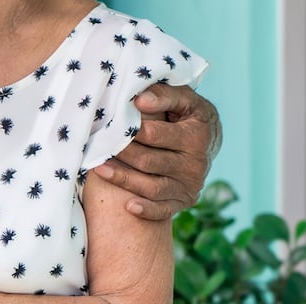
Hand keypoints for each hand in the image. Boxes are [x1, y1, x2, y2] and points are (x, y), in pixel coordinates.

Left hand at [93, 83, 221, 219]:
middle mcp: (196, 164)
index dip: (129, 130)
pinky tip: (128, 207)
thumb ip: (163, 94)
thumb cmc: (187, 112)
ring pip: (152, 187)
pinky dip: (147, 210)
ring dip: (124, 180)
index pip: (154, 135)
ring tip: (98, 168)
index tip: (108, 125)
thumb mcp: (183, 97)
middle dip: (120, 154)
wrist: (209, 138)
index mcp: (196, 136)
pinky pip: (164, 210)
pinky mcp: (184, 200)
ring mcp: (190, 185)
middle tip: (96, 146)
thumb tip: (138, 100)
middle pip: (149, 162)